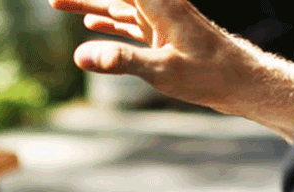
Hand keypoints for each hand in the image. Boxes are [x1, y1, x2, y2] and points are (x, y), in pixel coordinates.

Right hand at [53, 0, 247, 109]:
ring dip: (89, 6)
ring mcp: (159, 20)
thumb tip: (80, 56)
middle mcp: (158, 5)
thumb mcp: (161, 69)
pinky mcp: (161, 36)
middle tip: (52, 0)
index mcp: (159, 4)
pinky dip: (107, 22)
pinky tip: (91, 25)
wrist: (241, 81)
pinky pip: (127, 23)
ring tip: (59, 4)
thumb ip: (120, 60)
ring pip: (116, 7)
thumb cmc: (208, 74)